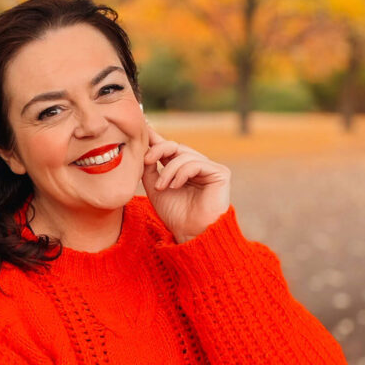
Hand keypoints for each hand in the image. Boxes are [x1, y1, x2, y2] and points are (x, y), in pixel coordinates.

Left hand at [141, 121, 230, 242]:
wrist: (192, 235)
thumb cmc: (175, 215)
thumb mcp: (156, 189)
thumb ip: (150, 169)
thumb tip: (145, 149)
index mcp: (183, 169)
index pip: (170, 149)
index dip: (157, 138)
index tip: (144, 129)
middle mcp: (198, 166)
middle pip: (176, 146)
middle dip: (158, 150)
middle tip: (146, 160)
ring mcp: (210, 169)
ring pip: (184, 155)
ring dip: (168, 170)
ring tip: (161, 187)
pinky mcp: (220, 173)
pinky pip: (196, 163)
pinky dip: (181, 172)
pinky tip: (174, 186)